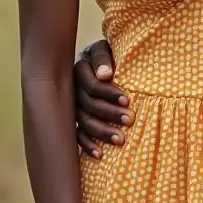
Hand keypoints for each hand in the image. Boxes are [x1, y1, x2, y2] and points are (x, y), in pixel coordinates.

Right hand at [73, 40, 129, 157]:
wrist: (98, 60)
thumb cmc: (107, 53)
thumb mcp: (105, 48)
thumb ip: (103, 58)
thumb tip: (105, 76)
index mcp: (79, 69)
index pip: (92, 85)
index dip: (109, 93)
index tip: (128, 100)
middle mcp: (73, 89)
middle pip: (89, 106)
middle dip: (110, 114)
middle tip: (130, 120)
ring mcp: (72, 106)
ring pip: (84, 122)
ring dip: (102, 132)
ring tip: (121, 140)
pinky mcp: (73, 119)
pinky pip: (77, 135)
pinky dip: (87, 145)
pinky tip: (100, 155)